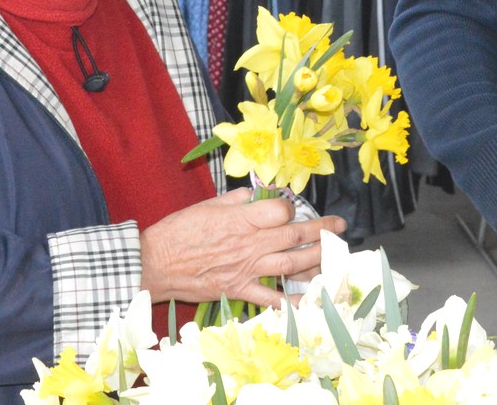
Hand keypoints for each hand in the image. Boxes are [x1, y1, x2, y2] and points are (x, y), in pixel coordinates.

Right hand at [140, 188, 344, 308]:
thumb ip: (237, 200)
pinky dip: (291, 301)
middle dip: (321, 230)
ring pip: (290, 264)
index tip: (293, 209)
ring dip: (317, 260)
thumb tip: (257, 194)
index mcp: (242, 219)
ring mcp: (247, 269)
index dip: (292, 209)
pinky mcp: (239, 290)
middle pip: (294, 236)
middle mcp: (249, 243)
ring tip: (335, 257)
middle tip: (339, 228)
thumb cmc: (179, 231)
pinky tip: (311, 301)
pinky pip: (270, 298)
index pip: (281, 211)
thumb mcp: (207, 204)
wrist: (156, 263)